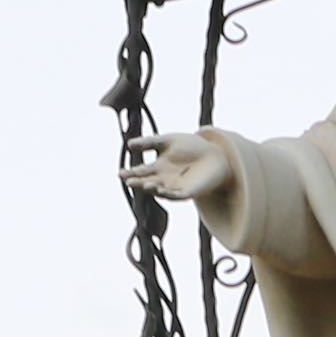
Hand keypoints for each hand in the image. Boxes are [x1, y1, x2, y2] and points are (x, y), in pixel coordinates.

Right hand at [123, 132, 239, 205]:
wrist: (215, 154)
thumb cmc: (192, 146)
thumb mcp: (168, 141)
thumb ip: (149, 142)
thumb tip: (129, 144)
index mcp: (158, 167)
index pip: (141, 172)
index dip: (130, 173)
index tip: (120, 173)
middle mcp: (164, 180)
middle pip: (148, 182)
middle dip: (138, 182)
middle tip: (128, 181)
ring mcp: (175, 187)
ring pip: (160, 191)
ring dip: (152, 189)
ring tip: (144, 185)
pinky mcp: (188, 193)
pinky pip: (176, 196)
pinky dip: (168, 194)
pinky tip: (161, 190)